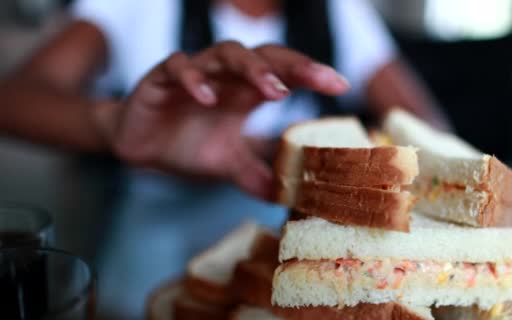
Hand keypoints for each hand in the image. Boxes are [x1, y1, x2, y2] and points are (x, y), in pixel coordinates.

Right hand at [93, 41, 349, 198]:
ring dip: (252, 69)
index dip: (310, 73)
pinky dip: (193, 79)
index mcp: (245, 92)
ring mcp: (195, 74)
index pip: (283, 73)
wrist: (139, 147)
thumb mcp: (229, 165)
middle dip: (292, 65)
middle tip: (319, 80)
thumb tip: (289, 198)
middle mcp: (225, 77)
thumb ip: (257, 176)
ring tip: (273, 90)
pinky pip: (178, 68)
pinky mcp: (161, 79)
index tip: (339, 84)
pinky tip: (207, 97)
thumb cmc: (188, 147)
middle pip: (263, 56)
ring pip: (226, 54)